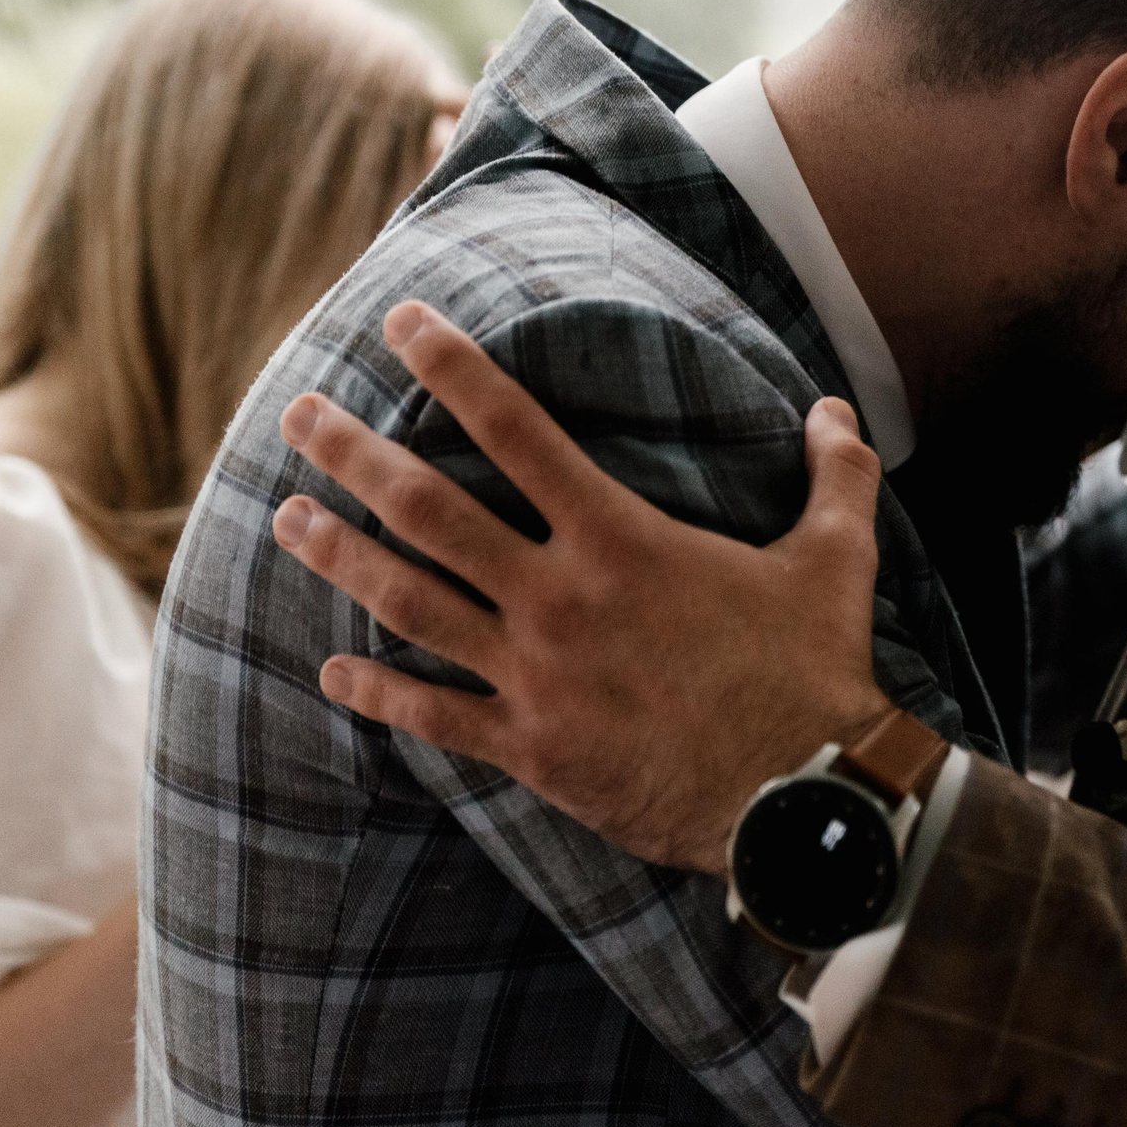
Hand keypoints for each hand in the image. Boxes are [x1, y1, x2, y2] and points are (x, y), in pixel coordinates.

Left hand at [272, 302, 893, 874]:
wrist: (799, 801)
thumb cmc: (816, 672)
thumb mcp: (836, 560)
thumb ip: (835, 475)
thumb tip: (839, 409)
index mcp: (621, 538)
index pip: (517, 431)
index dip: (453, 370)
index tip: (401, 324)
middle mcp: (559, 597)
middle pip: (429, 510)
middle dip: (354, 454)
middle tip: (299, 414)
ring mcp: (535, 676)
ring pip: (410, 603)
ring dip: (341, 556)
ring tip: (287, 517)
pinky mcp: (531, 748)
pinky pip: (433, 715)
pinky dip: (377, 693)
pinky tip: (332, 671)